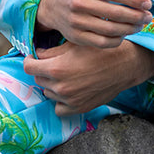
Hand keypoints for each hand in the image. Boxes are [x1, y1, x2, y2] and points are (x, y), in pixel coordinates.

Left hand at [24, 40, 153, 115]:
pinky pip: (59, 108)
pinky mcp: (79, 108)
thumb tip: (38, 54)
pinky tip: (68, 91)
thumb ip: (52, 51)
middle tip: (54, 63)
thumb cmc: (100, 51)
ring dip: (51, 85)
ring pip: (48, 92)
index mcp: (56, 69)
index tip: (35, 57)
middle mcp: (60, 87)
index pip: (28, 67)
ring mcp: (69, 100)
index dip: (30, 60)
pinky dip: (60, 101)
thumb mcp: (74, 44)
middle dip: (42, 71)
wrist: (124, 66)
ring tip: (66, 75)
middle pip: (38, 79)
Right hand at [35, 0, 152, 48]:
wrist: (54, 6)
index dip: (135, 0)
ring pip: (111, 29)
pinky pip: (103, 42)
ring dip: (130, 29)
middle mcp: (78, 2)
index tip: (147, 4)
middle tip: (147, 17)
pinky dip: (118, 39)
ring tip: (140, 25)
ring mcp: (76, 21)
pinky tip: (124, 34)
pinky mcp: (76, 37)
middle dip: (136, 16)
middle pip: (115, 13)